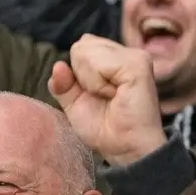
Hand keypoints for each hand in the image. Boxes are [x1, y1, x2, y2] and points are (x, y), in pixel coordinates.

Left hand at [48, 34, 165, 165]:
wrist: (123, 148)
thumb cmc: (103, 128)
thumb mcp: (74, 103)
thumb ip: (62, 84)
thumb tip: (58, 65)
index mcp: (113, 57)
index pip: (81, 46)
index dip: (77, 73)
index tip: (95, 95)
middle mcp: (126, 53)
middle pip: (81, 46)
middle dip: (81, 76)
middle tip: (103, 97)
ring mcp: (134, 56)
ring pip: (86, 52)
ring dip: (90, 81)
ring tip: (111, 97)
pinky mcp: (138, 64)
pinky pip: (98, 64)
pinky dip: (97, 84)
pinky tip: (114, 95)